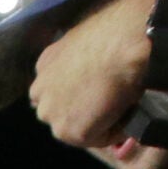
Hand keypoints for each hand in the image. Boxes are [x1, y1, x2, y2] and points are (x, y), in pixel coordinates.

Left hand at [30, 0, 159, 149]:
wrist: (123, 41)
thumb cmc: (114, 31)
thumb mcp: (85, 39)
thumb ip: (79, 57)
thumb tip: (95, 66)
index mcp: (44, 65)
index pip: (54, 92)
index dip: (78, 96)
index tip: (99, 92)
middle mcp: (40, 92)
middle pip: (62, 114)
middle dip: (85, 112)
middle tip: (113, 99)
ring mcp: (53, 114)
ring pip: (79, 128)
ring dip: (100, 121)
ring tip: (122, 102)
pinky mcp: (72, 131)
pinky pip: (100, 138)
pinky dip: (116, 130)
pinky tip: (127, 109)